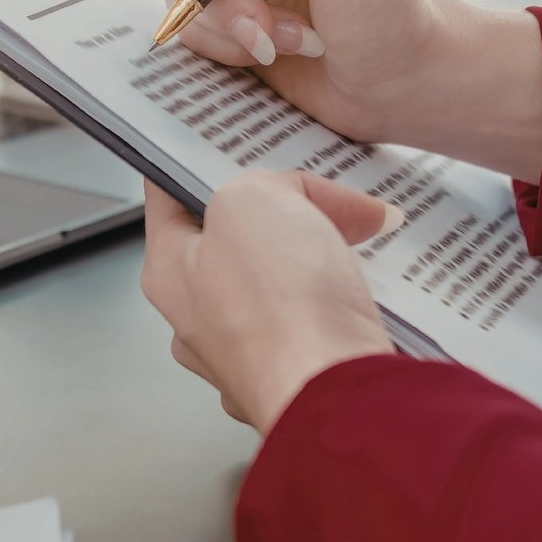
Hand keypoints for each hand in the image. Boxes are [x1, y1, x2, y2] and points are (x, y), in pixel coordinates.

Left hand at [140, 171, 401, 433]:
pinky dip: (348, 296)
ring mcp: (252, 354)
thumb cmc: (280, 309)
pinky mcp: (302, 375)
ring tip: (363, 231)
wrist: (340, 395)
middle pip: (238, 238)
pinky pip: (324, 317)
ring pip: (285, 280)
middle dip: (286, 209)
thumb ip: (261, 185)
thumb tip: (298, 199)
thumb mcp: (252, 199)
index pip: (169, 199)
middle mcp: (201, 320)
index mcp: (168, 272)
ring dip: (325, 252)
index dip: (198, 164)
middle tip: (324, 193)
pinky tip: (373, 286)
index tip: (219, 146)